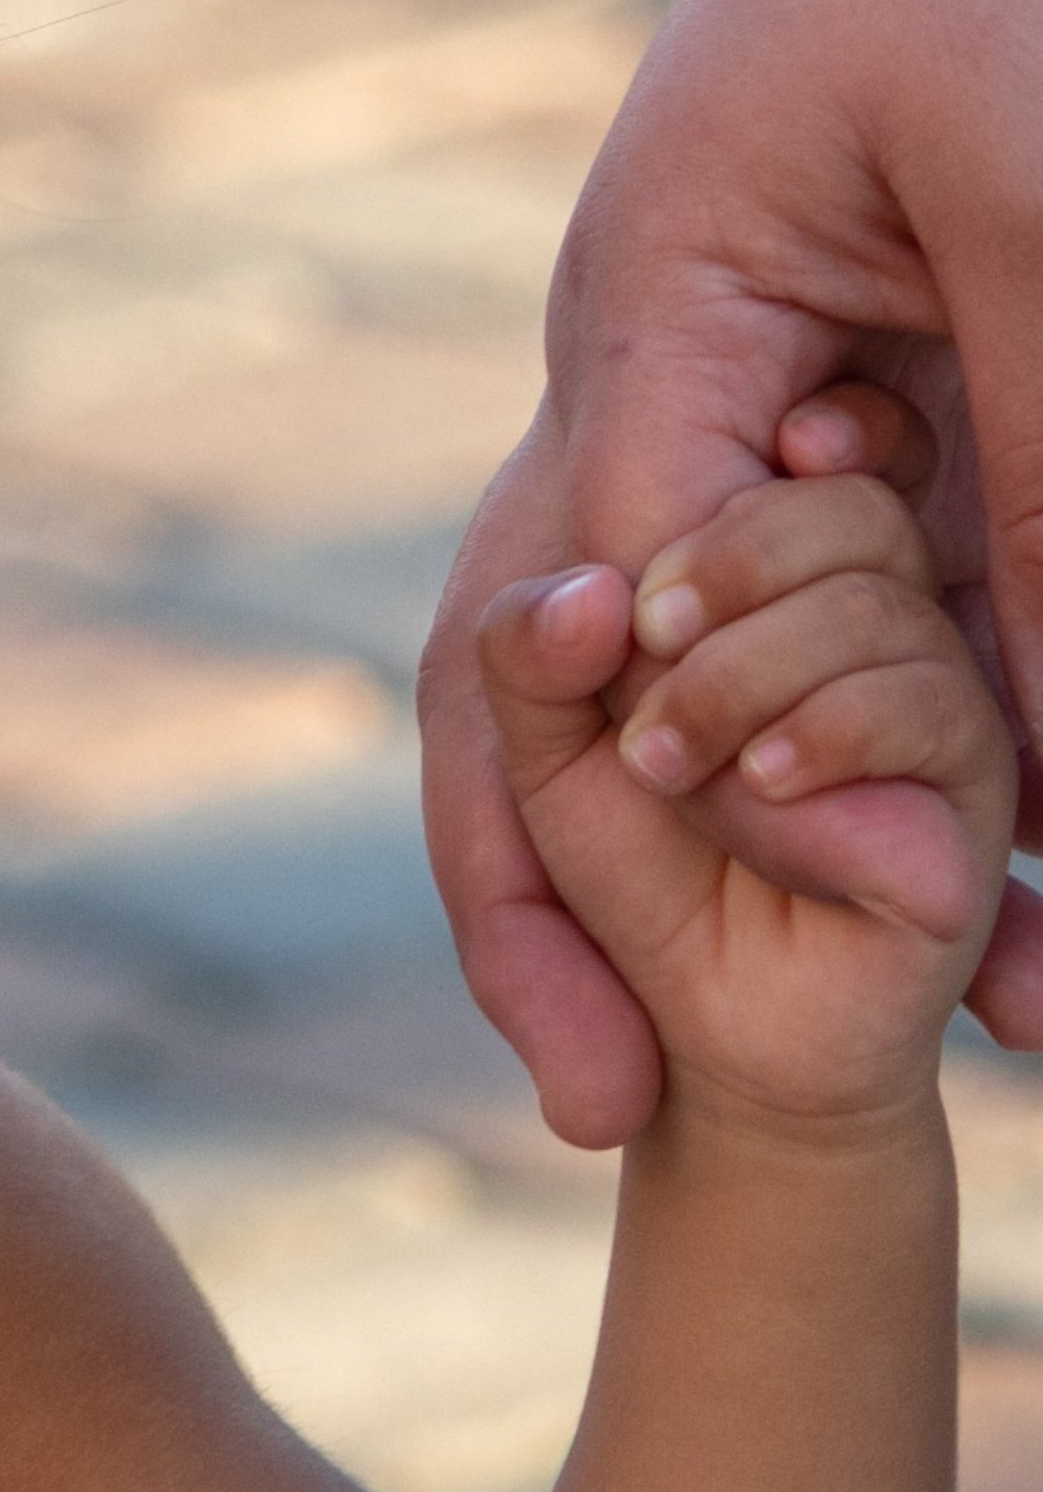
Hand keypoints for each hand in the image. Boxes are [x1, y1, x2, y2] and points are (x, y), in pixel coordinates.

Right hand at [422, 0, 1042, 1146]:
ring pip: (701, 657)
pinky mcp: (853, 371)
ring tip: (823, 1038)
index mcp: (647, 320)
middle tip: (614, 1109)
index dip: (683, 826)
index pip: (605, 622)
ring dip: (753, 844)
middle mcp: (653, 373)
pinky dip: (904, 717)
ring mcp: (740, 375)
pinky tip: (966, 856)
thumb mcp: (1042, 215)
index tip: (773, 1013)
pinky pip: (847, 580)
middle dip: (585, 898)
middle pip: (561, 684)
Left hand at [478, 471, 1011, 1130]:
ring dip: (744, 677)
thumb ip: (521, 657)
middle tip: (641, 670)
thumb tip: (593, 596)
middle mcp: (871, 619)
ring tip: (669, 765)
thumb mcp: (528, 746)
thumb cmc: (615, 863)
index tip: (639, 588)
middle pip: (847, 510)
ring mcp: (934, 692)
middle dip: (725, 577)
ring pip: (878, 601)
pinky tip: (761, 783)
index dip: (724, 507)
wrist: (682, 1024)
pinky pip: (929, 705)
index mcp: (771, 583)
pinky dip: (823, 733)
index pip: (789, 467)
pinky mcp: (969, 783)